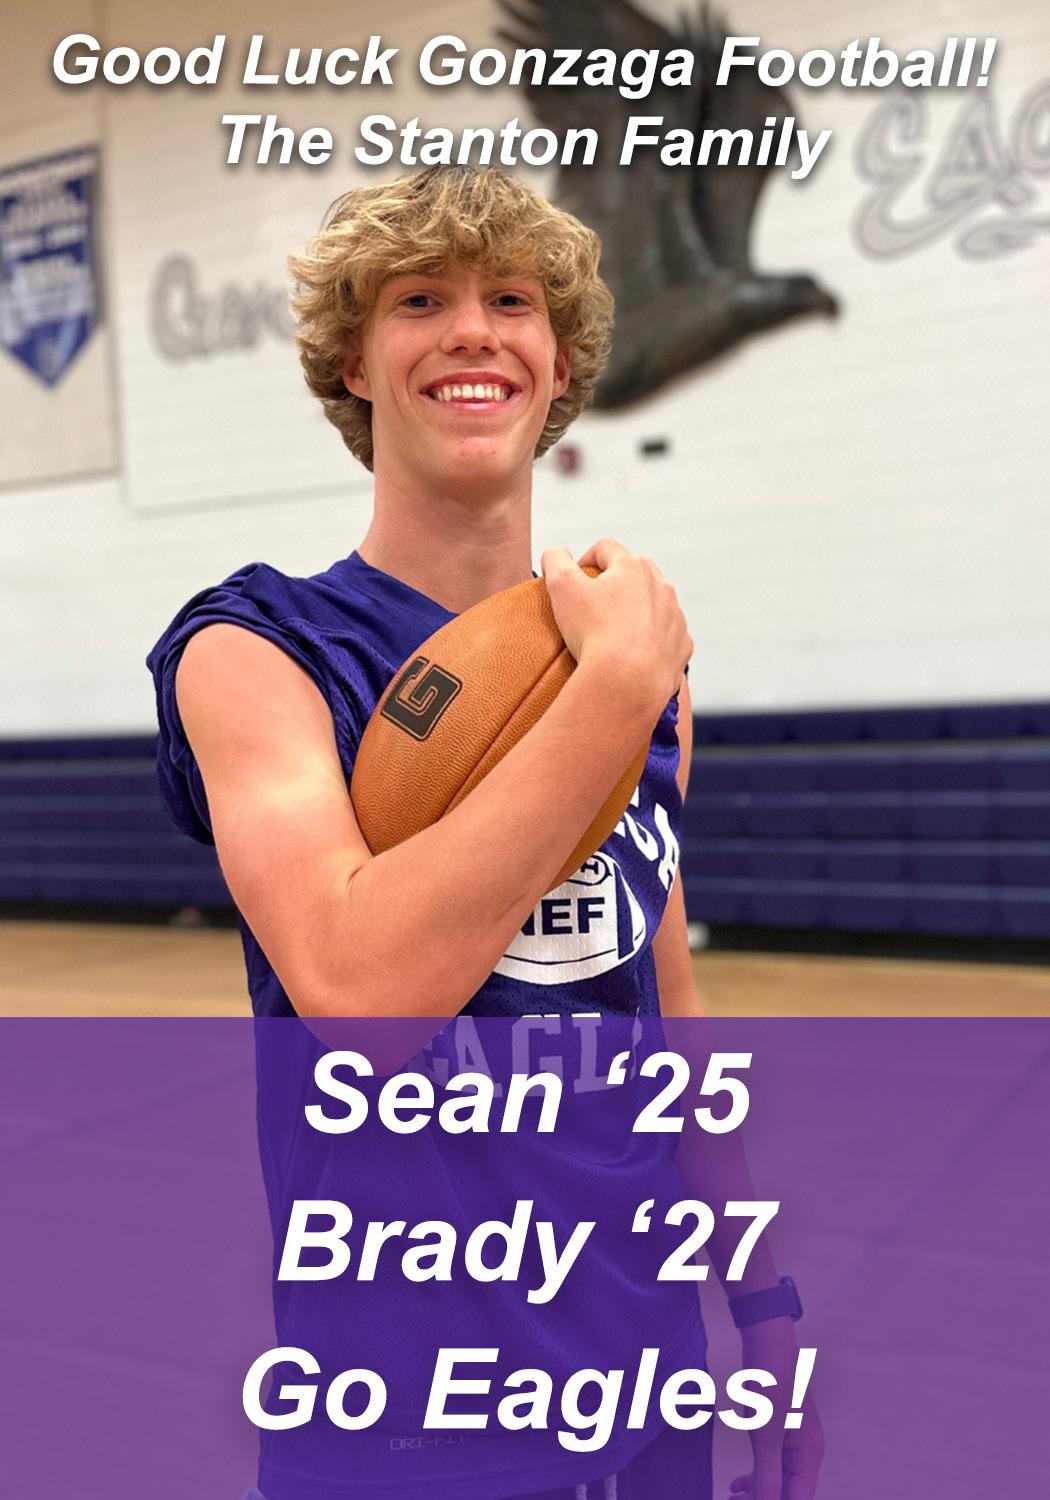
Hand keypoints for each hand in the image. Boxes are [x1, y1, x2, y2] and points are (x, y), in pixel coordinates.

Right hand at [540, 539, 692, 716]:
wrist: (628, 680)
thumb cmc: (593, 631)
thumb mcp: (561, 587)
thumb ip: (555, 560)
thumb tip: (556, 553)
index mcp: (632, 567)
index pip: (606, 549)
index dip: (586, 559)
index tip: (575, 580)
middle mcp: (661, 586)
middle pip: (636, 572)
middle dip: (616, 583)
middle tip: (595, 605)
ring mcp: (675, 616)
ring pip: (655, 605)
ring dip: (637, 611)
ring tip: (615, 633)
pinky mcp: (682, 645)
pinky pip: (667, 637)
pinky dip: (653, 641)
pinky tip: (635, 655)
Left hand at [729, 1321, 823, 1499]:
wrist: (766, 1342)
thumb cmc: (770, 1383)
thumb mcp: (765, 1434)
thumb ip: (767, 1474)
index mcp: (810, 1455)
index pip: (799, 1498)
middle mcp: (806, 1453)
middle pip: (788, 1492)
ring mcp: (793, 1442)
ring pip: (777, 1481)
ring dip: (757, 1493)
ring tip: (731, 1499)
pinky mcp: (779, 1432)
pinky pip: (771, 1465)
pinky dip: (756, 1477)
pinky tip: (737, 1485)